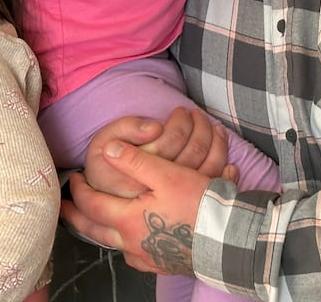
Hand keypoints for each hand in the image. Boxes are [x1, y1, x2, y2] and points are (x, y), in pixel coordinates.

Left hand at [63, 140, 219, 275]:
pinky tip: (131, 238)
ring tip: (96, 221)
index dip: (79, 191)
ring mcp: (147, 259)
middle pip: (94, 231)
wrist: (229, 240)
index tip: (73, 179)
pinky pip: (135, 255)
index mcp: (127, 221)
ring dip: (102, 232)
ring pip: (114, 245)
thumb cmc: (198, 206)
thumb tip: (108, 149)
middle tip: (65, 209)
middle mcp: (132, 245)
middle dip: (77, 218)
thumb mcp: (167, 175)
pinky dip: (126, 243)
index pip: (91, 205)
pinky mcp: (162, 266)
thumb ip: (134, 161)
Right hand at [84, 108, 231, 197]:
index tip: (181, 112)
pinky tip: (221, 153)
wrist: (97, 205)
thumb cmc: (101, 172)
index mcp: (141, 173)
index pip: (172, 140)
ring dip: (213, 140)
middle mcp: (160, 192)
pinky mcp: (185, 209)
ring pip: (207, 167)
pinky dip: (222, 165)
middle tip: (195, 114)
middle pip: (193, 153)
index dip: (180, 122)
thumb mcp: (101, 145)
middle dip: (199, 127)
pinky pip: (213, 183)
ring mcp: (175, 203)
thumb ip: (125, 129)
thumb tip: (156, 127)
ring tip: (209, 125)